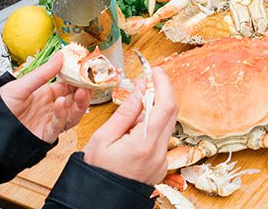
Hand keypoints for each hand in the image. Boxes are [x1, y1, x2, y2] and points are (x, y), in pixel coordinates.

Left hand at [0, 54, 92, 142]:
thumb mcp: (20, 85)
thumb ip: (42, 73)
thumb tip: (60, 56)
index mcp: (44, 94)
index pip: (68, 85)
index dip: (79, 78)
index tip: (88, 70)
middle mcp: (49, 108)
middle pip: (74, 100)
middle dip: (85, 91)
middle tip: (92, 82)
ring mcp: (48, 122)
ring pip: (72, 114)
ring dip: (80, 104)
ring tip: (83, 91)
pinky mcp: (43, 136)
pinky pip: (58, 126)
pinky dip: (62, 115)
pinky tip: (61, 104)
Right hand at [82, 67, 176, 184]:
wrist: (98, 201)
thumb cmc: (96, 172)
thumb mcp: (103, 138)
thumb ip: (125, 112)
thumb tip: (139, 88)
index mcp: (144, 145)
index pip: (165, 105)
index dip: (163, 83)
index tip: (156, 71)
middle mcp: (158, 154)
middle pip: (172, 113)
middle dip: (162, 93)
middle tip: (148, 81)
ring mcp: (161, 161)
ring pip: (167, 125)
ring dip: (156, 111)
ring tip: (133, 111)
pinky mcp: (160, 166)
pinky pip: (161, 138)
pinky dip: (152, 127)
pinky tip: (134, 130)